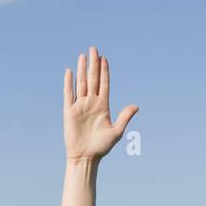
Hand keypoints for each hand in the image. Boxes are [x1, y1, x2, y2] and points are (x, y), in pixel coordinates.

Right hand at [63, 46, 137, 162]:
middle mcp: (91, 102)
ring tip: (83, 56)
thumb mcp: (116, 131)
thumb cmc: (101, 147)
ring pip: (81, 83)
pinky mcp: (69, 111)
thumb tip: (136, 106)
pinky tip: (69, 71)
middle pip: (92, 79)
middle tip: (94, 48)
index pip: (104, 83)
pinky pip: (68, 94)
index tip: (104, 58)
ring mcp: (80, 106)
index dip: (104, 71)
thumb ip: (124, 117)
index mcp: (103, 105)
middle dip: (93, 64)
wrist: (85, 157)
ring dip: (82, 69)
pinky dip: (68, 83)